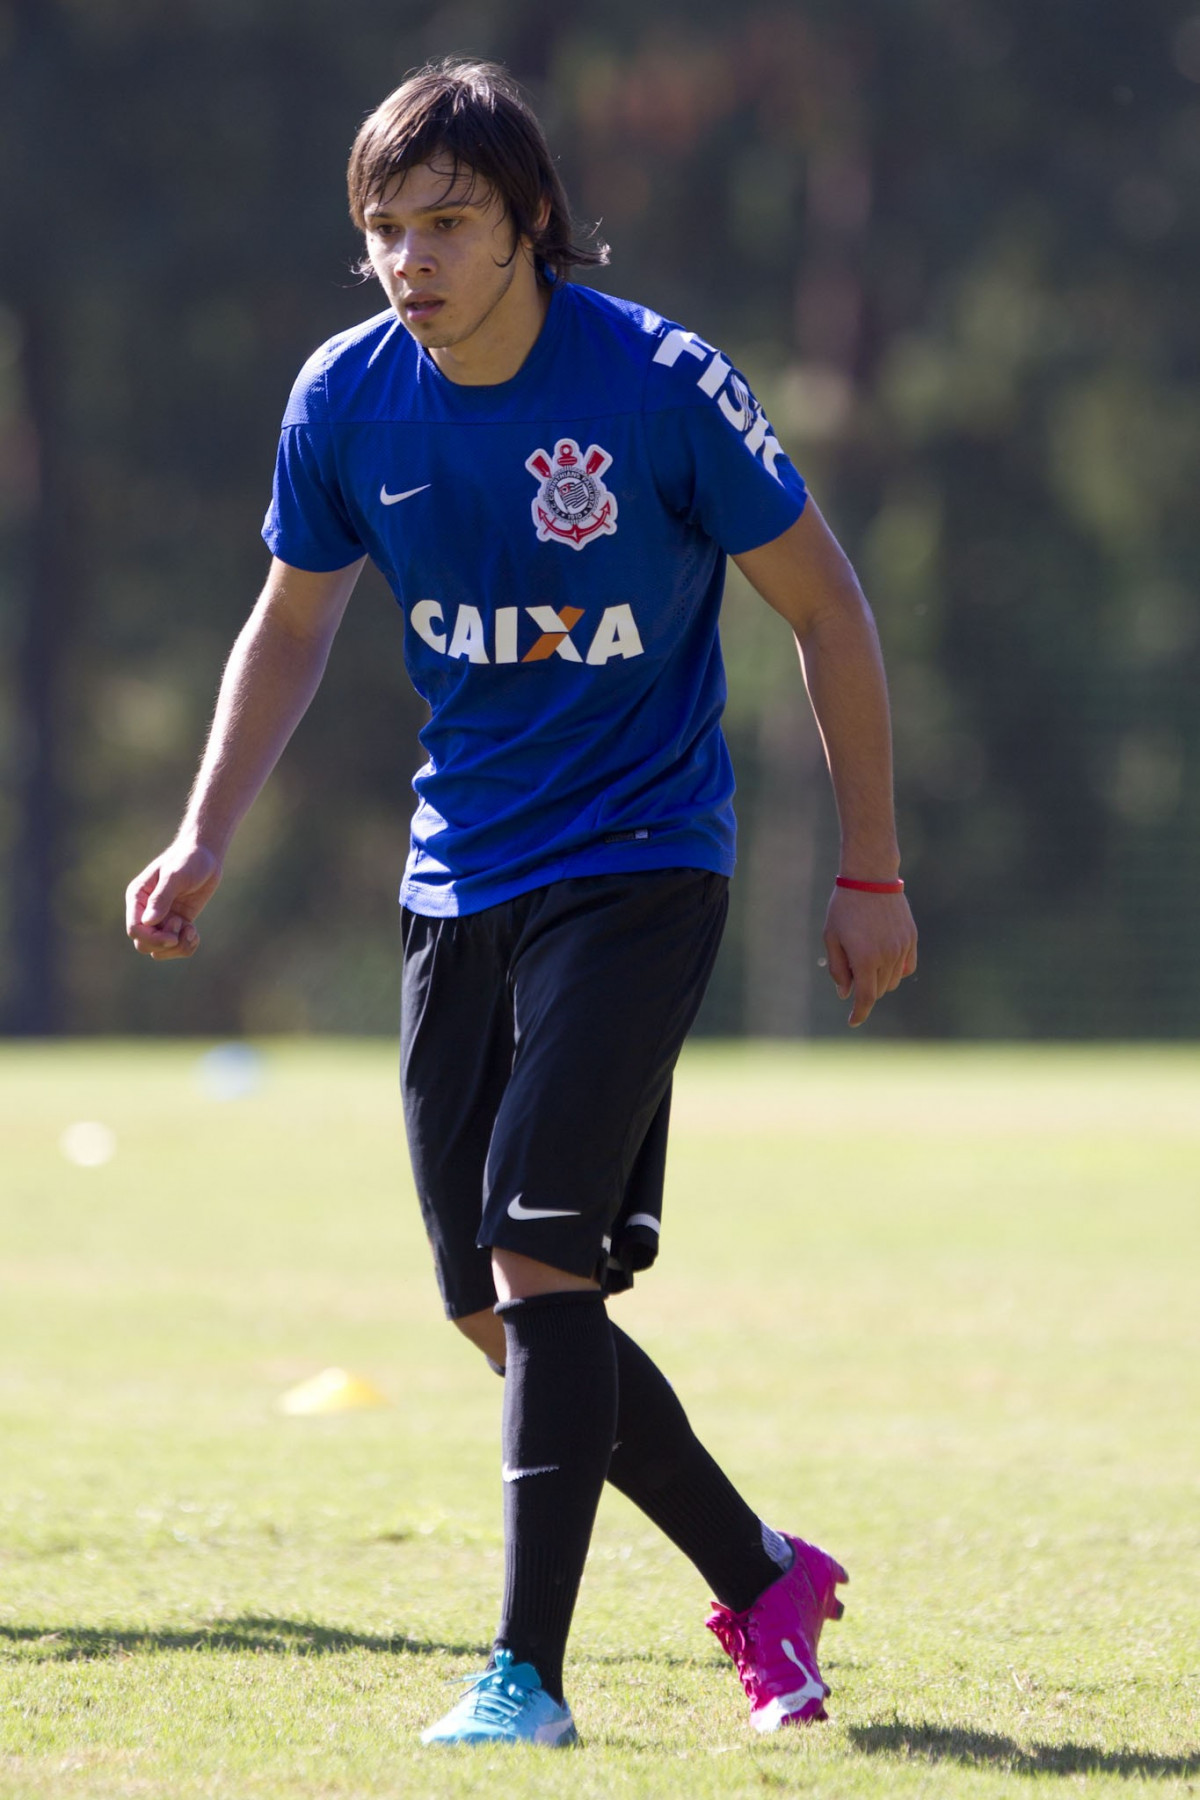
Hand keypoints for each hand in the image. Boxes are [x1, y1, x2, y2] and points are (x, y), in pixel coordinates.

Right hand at [125, 842, 221, 959]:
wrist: (206, 856)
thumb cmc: (188, 859)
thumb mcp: (175, 875)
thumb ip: (161, 898)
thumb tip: (148, 922)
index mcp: (138, 898)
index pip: (134, 929)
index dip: (152, 939)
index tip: (173, 936)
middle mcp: (146, 911)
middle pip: (143, 944)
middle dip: (164, 944)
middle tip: (182, 926)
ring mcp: (162, 919)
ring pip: (159, 950)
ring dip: (177, 948)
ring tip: (191, 931)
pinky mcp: (178, 923)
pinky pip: (176, 947)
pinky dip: (186, 946)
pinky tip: (195, 933)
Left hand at [822, 885, 917, 1027]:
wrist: (871, 877)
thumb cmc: (845, 907)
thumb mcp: (832, 937)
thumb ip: (839, 968)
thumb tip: (846, 993)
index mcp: (865, 959)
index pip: (866, 998)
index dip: (859, 1014)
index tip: (852, 1021)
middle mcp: (887, 957)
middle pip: (878, 990)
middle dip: (864, 989)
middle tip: (850, 969)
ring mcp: (902, 948)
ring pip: (893, 981)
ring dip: (879, 980)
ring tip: (865, 959)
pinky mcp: (911, 939)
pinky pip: (907, 967)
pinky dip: (895, 971)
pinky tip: (884, 962)